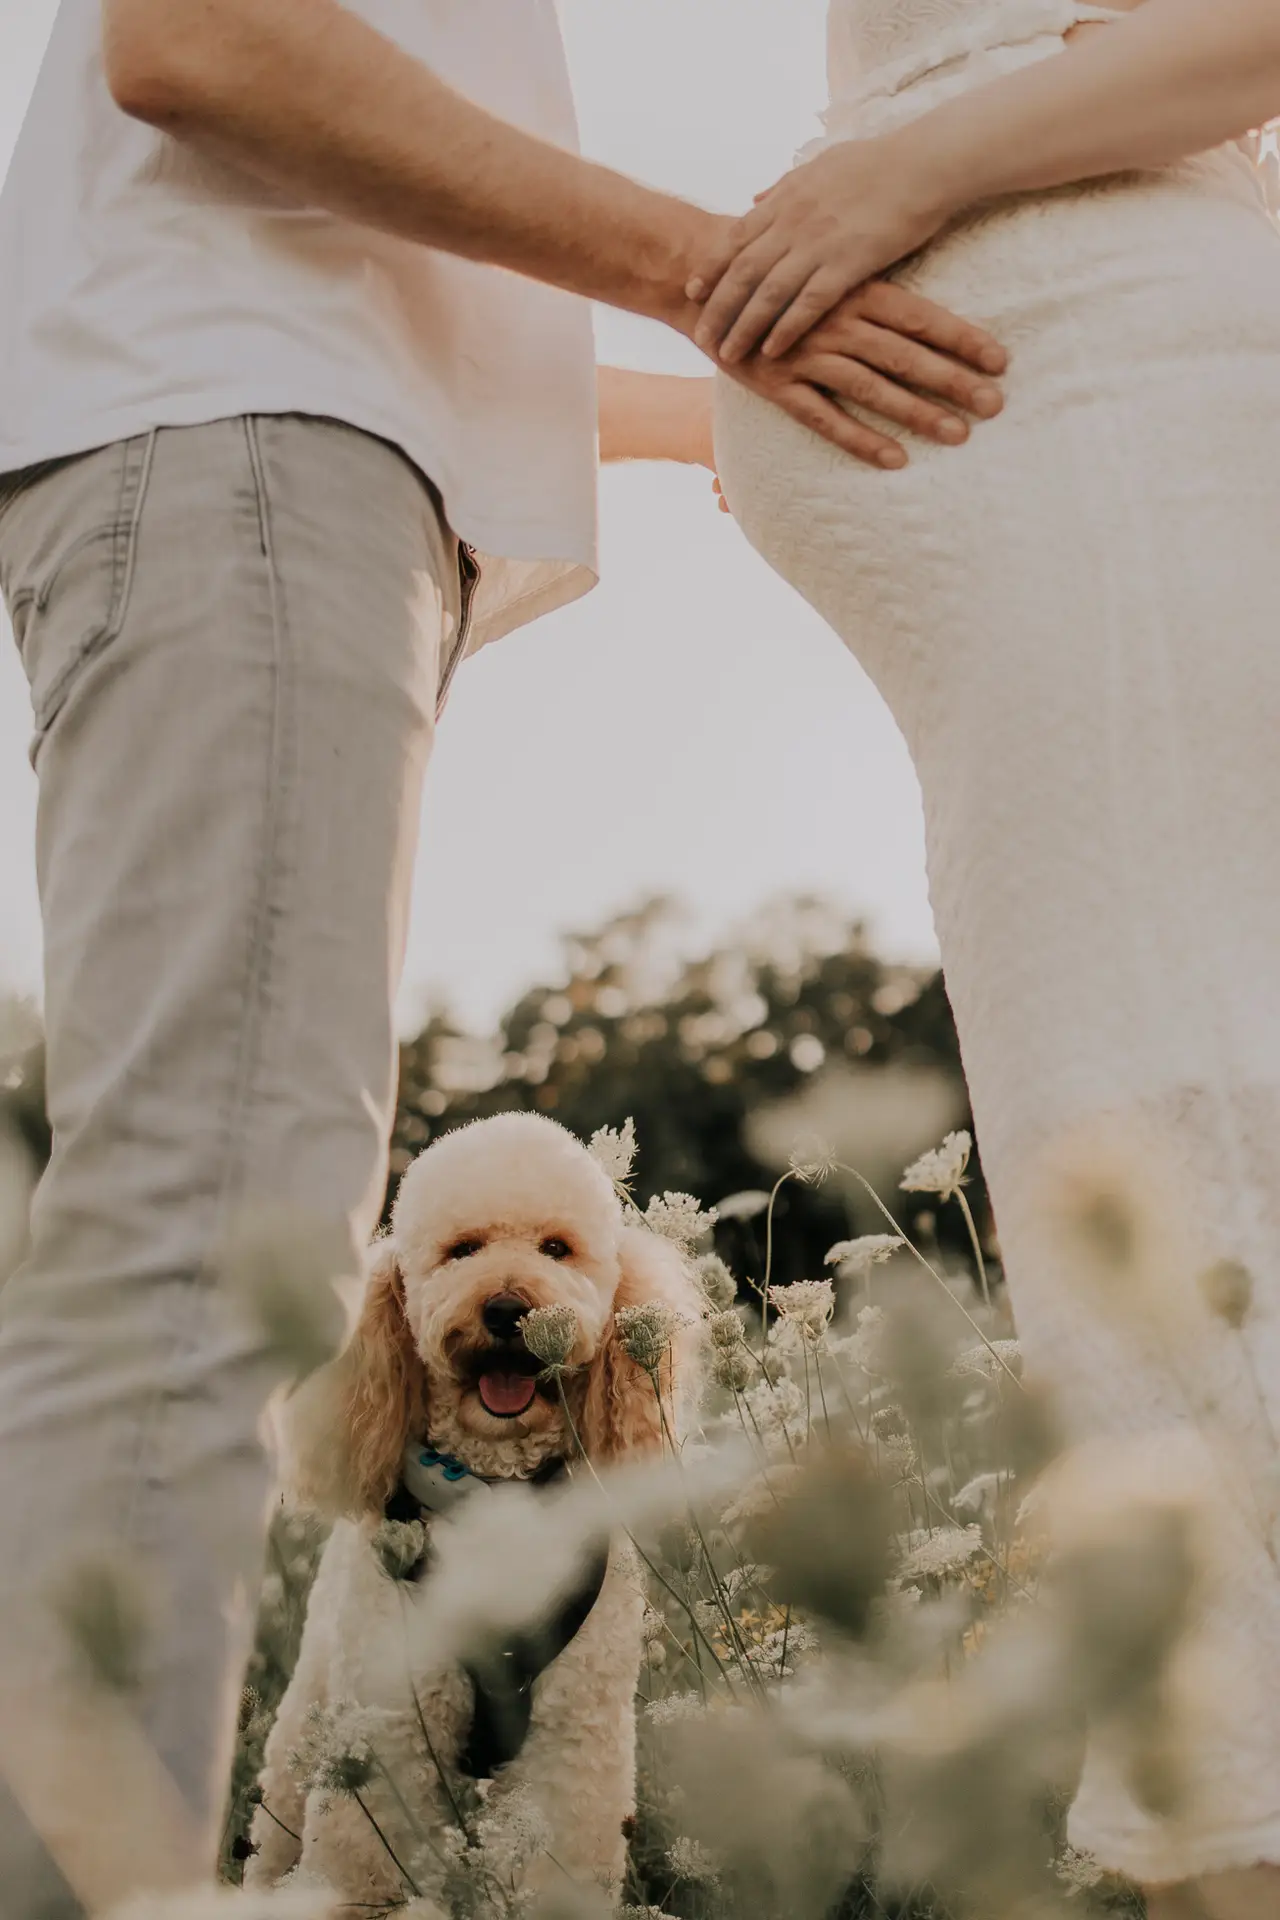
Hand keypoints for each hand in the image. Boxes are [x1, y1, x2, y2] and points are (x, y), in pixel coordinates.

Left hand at [687, 134, 952, 363]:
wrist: (924, 163)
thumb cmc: (877, 162)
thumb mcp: (819, 164)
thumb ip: (783, 186)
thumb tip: (753, 199)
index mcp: (786, 198)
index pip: (735, 237)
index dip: (711, 267)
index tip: (691, 292)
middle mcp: (794, 221)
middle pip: (743, 271)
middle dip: (717, 307)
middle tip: (699, 337)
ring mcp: (819, 243)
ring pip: (768, 292)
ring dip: (743, 326)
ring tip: (726, 354)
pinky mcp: (849, 263)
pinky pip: (809, 303)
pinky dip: (786, 328)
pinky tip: (771, 351)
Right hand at [722, 279, 1004, 470]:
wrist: (708, 283)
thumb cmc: (783, 277)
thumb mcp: (832, 270)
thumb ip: (876, 289)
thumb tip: (929, 300)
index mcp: (856, 290)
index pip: (922, 316)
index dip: (963, 339)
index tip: (1001, 361)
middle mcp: (837, 322)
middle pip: (906, 355)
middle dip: (954, 381)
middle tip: (995, 405)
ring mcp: (808, 355)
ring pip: (872, 388)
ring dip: (917, 413)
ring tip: (958, 435)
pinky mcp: (779, 386)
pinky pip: (825, 418)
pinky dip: (860, 439)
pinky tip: (895, 459)